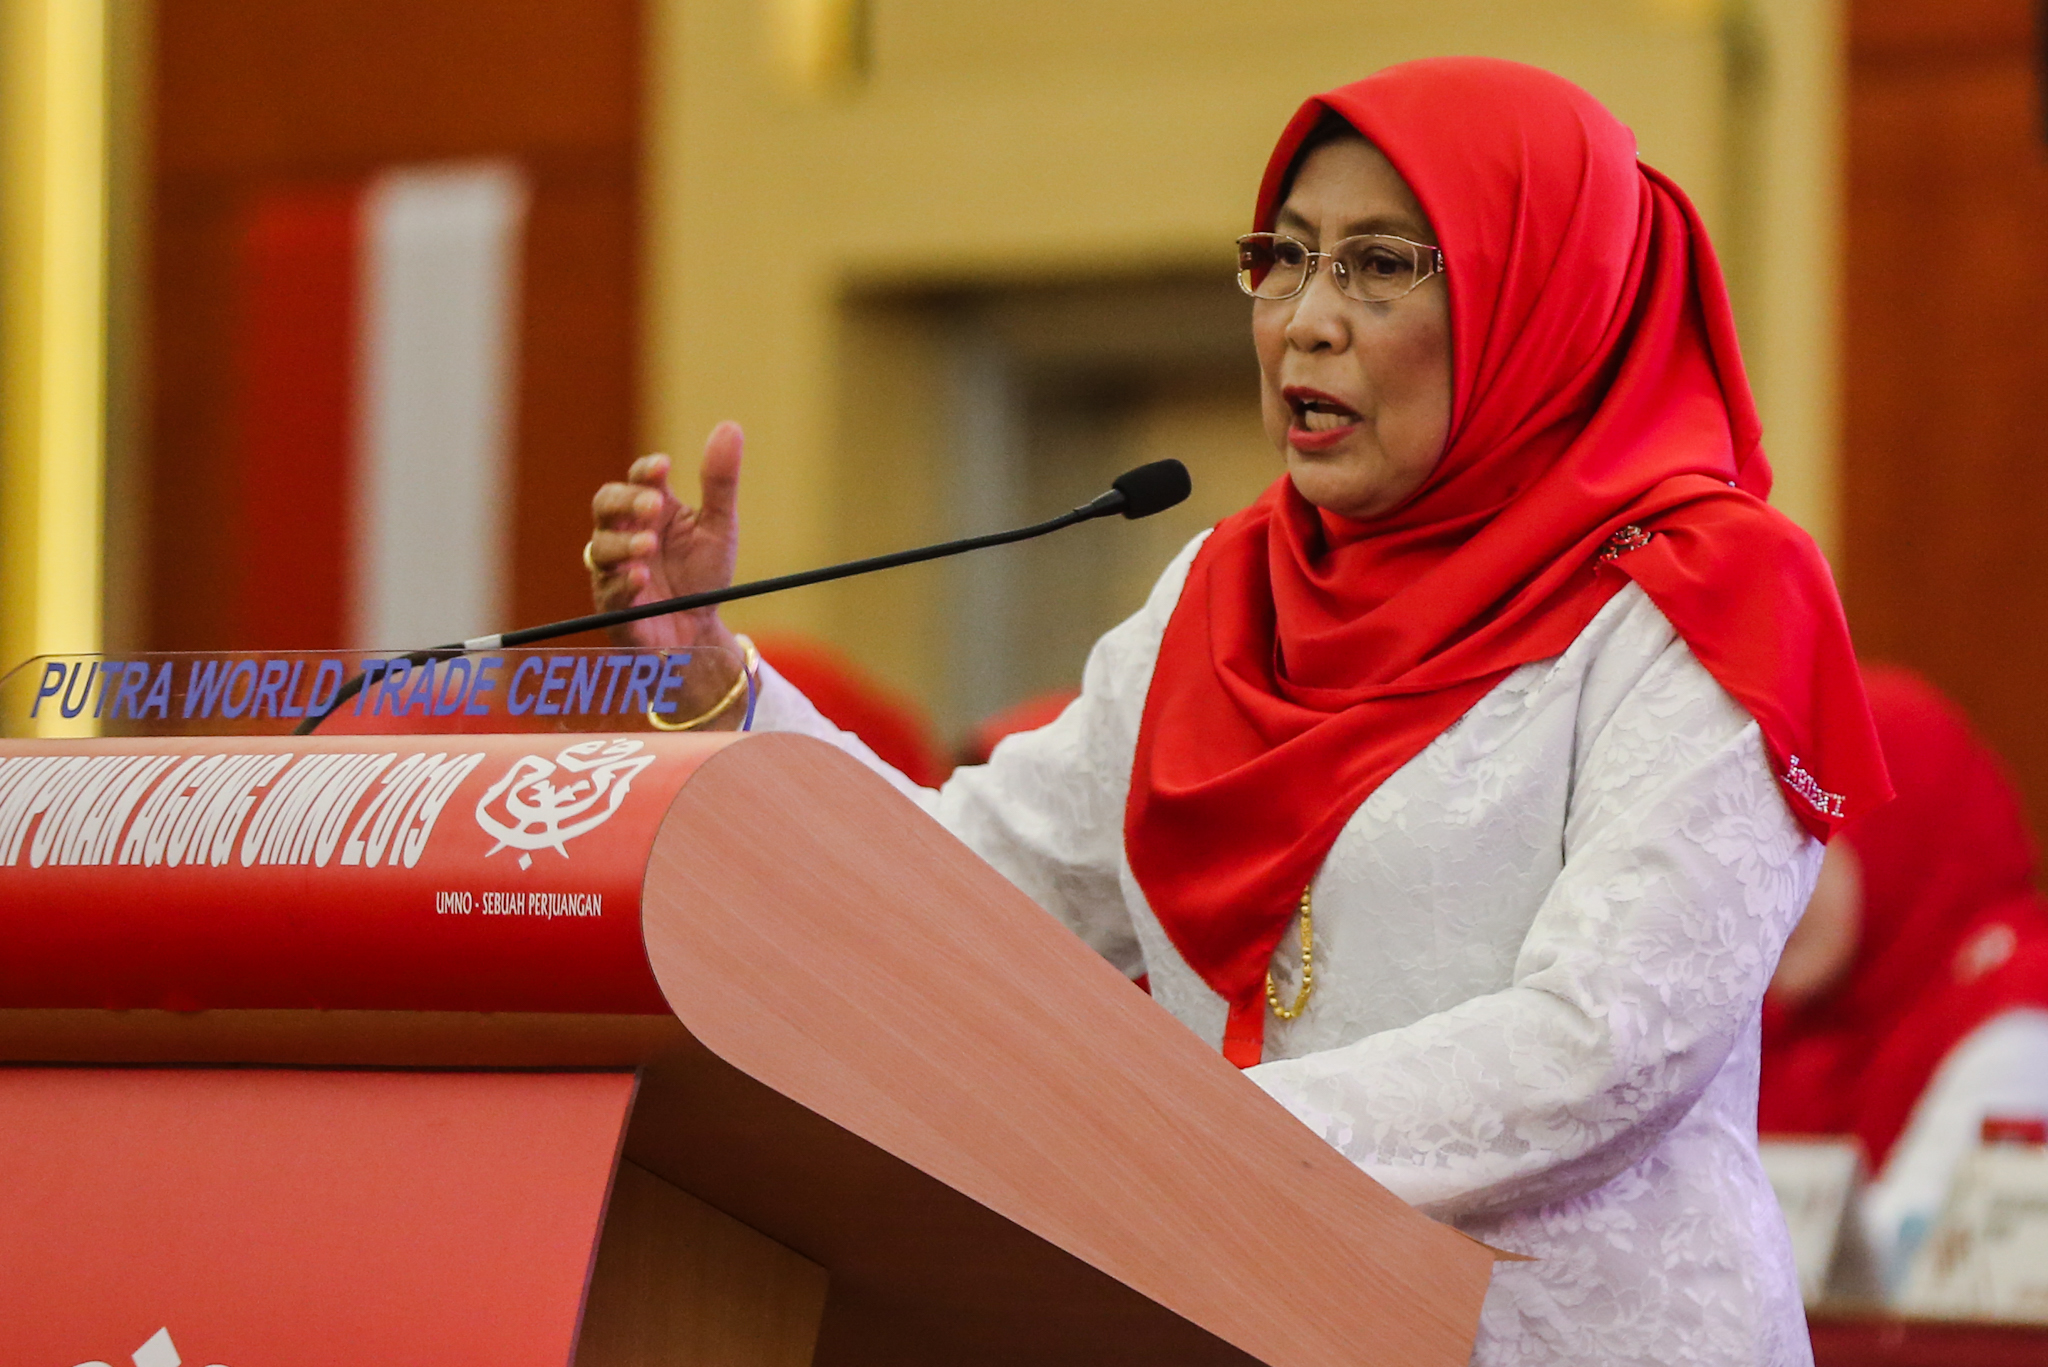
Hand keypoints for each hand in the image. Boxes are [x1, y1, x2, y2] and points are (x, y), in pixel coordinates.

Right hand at [587, 422, 746, 720]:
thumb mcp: (719, 528)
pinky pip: (608, 590)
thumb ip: (720, 482)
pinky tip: (640, 577)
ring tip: (648, 545)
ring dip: (623, 543)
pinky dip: (622, 582)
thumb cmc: (703, 576)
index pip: (638, 479)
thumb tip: (730, 426)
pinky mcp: (614, 606)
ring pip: (600, 547)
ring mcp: (615, 569)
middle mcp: (625, 533)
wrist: (700, 631)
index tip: (664, 467)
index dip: (646, 471)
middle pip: (606, 504)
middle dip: (625, 501)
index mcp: (650, 509)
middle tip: (653, 504)